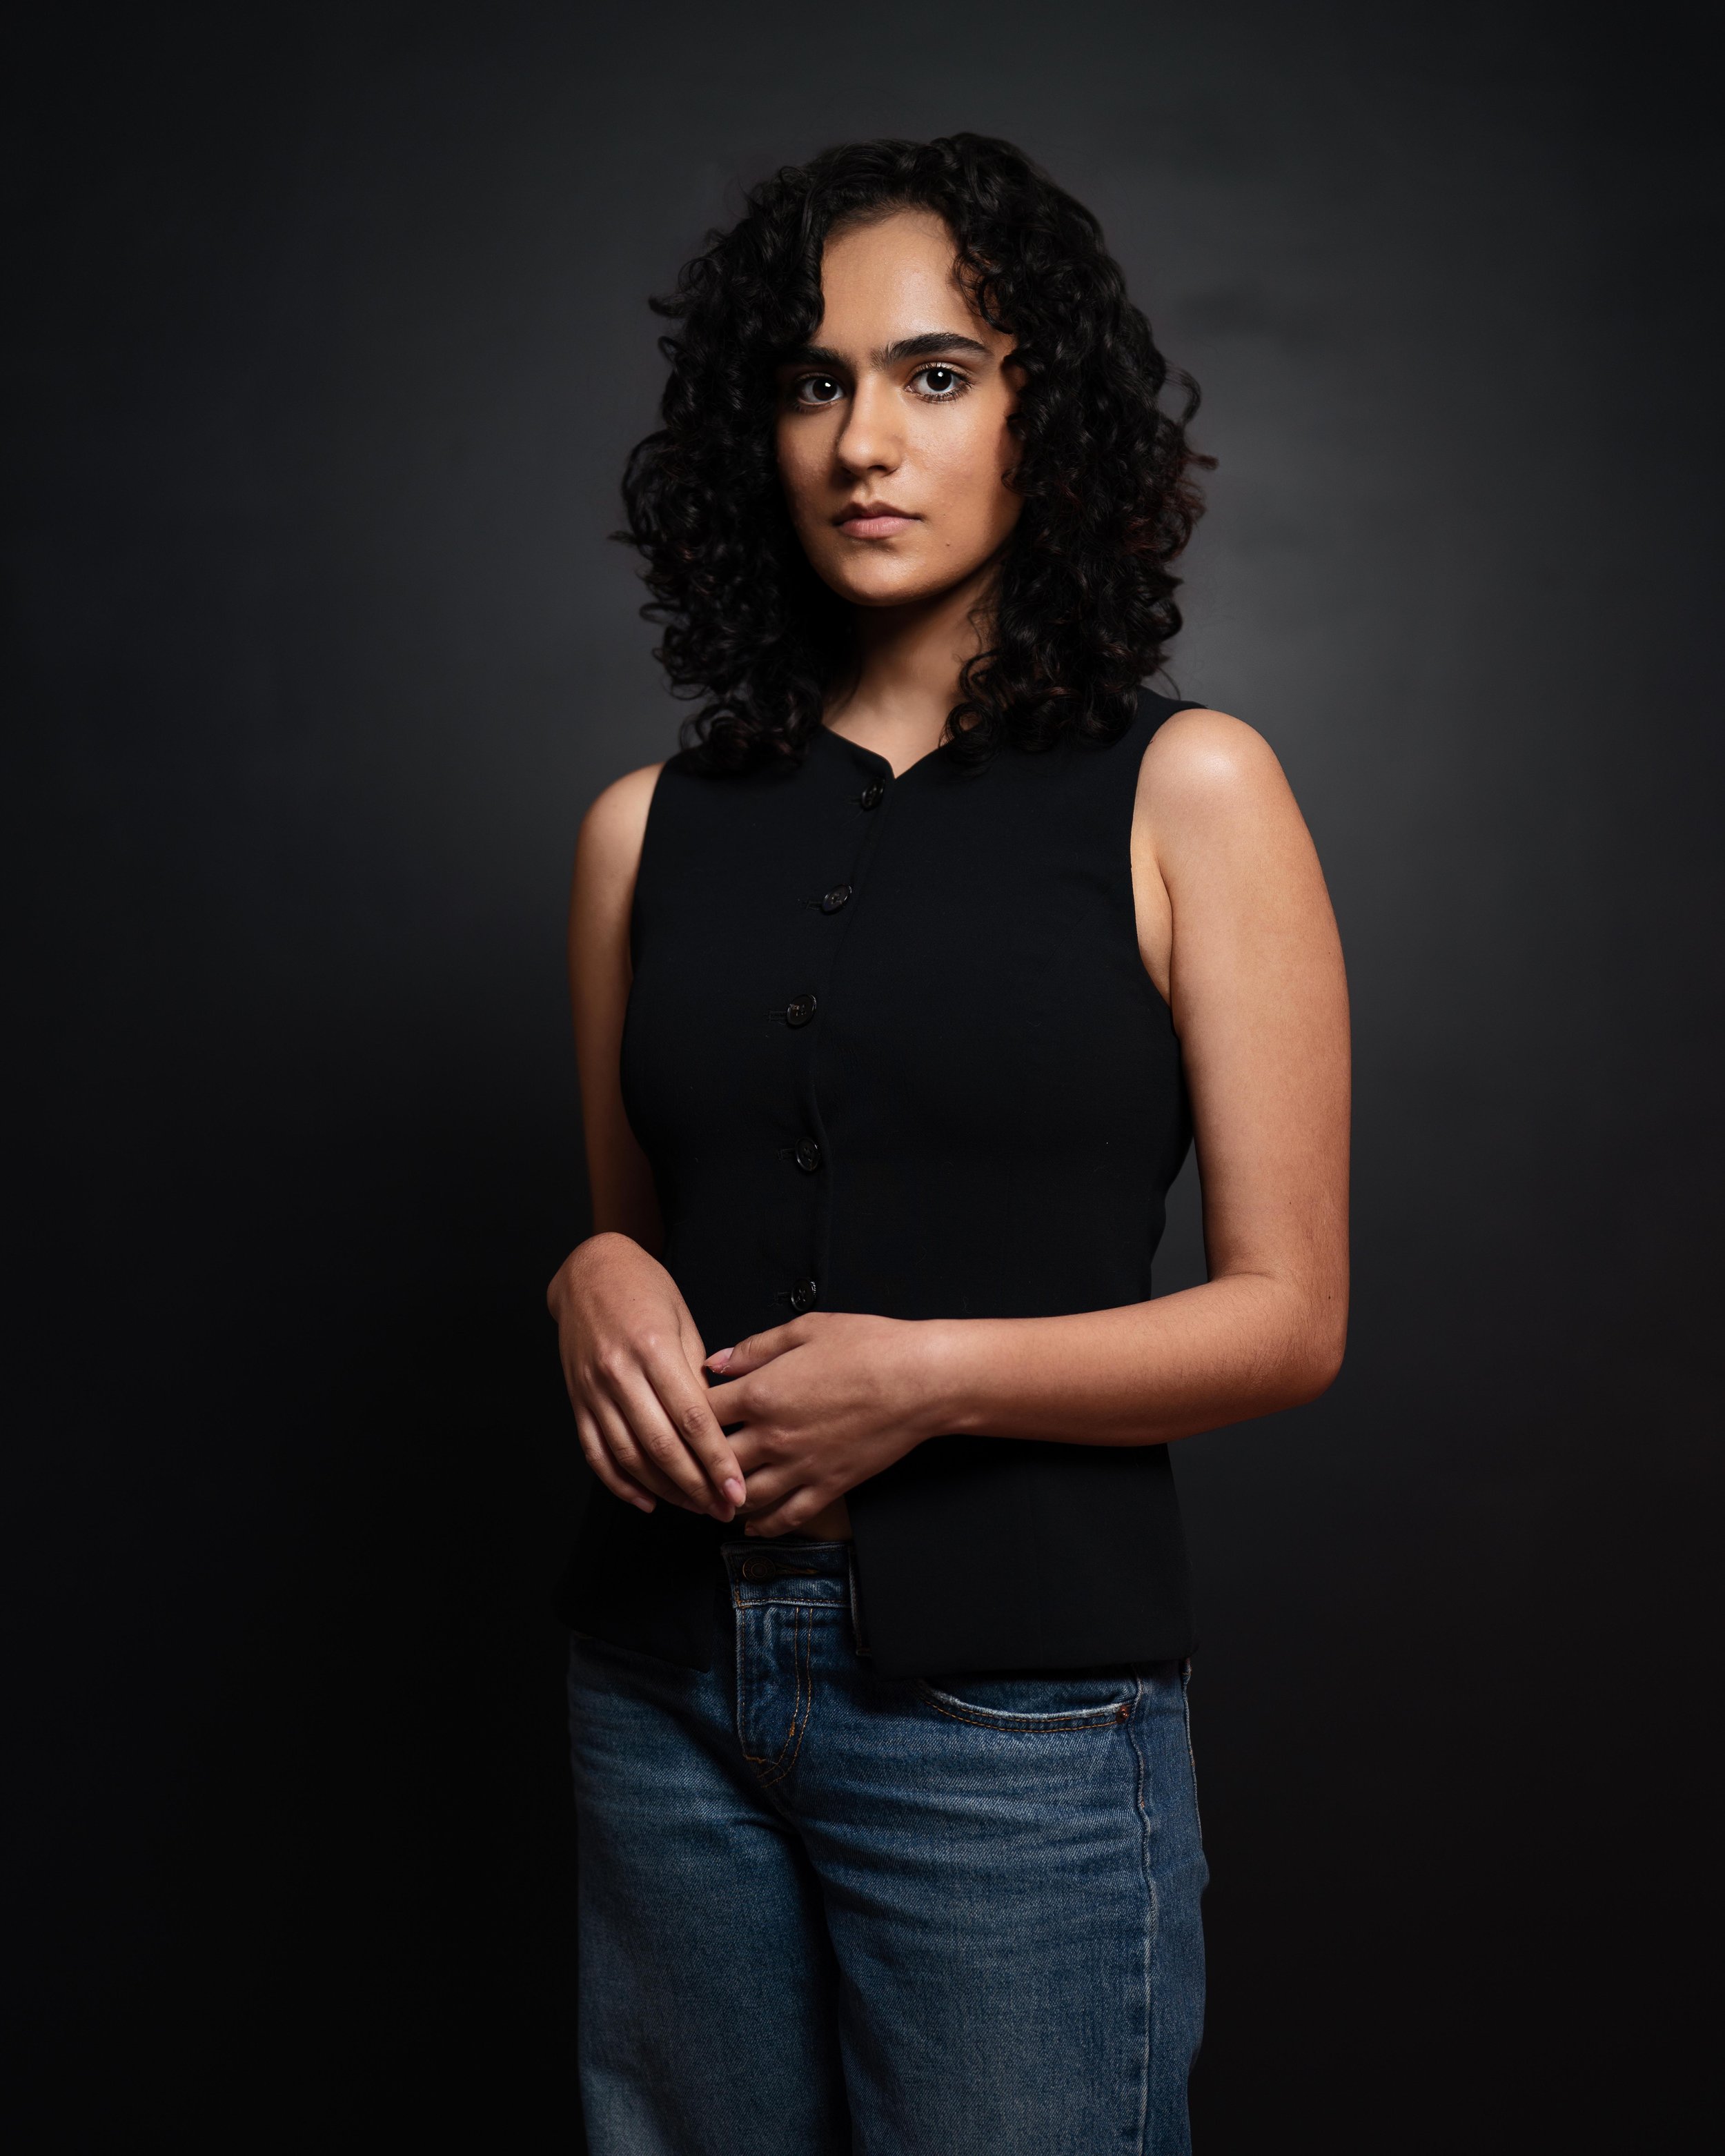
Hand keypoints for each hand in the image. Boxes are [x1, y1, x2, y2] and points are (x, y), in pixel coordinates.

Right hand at [547, 1233, 744, 1519]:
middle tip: (724, 1510)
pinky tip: (646, 1500)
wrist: (589, 1270)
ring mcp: (593, 1389)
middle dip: (696, 1486)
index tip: (736, 1489)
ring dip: (664, 1490)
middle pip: (661, 1446)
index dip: (716, 1460)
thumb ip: (697, 1375)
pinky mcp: (577, 1400)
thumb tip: (716, 1425)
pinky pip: (596, 1452)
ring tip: (694, 1507)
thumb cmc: (646, 1289)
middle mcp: (619, 1373)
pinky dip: (620, 1483)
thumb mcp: (683, 1322)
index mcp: (653, 1349)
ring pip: (629, 1456)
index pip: (691, 1419)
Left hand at [703, 1312, 946, 1535]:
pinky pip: (786, 1516)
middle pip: (713, 1462)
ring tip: (709, 1498)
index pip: (700, 1412)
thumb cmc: (868, 1346)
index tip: (679, 1415)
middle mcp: (773, 1436)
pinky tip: (750, 1524)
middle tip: (683, 1467)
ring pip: (743, 1496)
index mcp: (761, 1393)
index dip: (683, 1414)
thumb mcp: (806, 1330)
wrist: (920, 1380)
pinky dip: (763, 1525)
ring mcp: (800, 1466)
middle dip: (694, 1465)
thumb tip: (715, 1362)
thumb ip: (755, 1348)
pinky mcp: (828, 1486)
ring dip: (721, 1499)